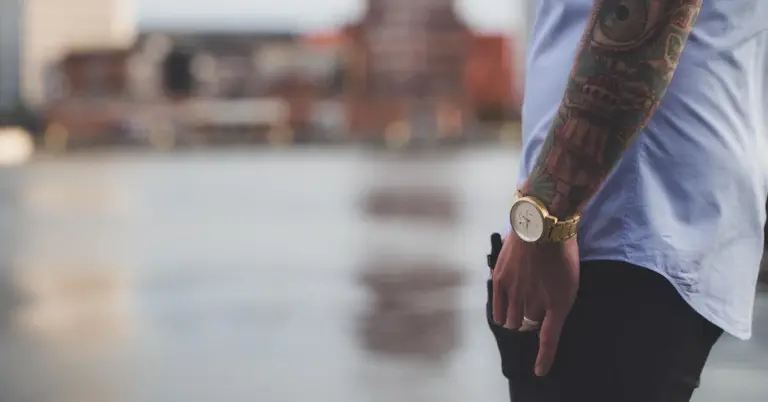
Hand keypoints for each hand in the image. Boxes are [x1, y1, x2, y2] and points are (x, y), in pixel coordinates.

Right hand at [491, 233, 579, 375]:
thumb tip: (544, 321)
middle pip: (528, 326)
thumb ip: (558, 305)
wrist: (541, 224)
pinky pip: (498, 308)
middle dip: (531, 325)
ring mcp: (514, 292)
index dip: (544, 357)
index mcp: (556, 304)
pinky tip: (502, 316)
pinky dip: (500, 315)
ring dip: (516, 319)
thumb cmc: (562, 252)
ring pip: (512, 319)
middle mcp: (533, 302)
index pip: (548, 338)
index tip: (539, 371)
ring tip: (520, 311)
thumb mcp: (570, 282)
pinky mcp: (500, 280)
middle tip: (534, 316)